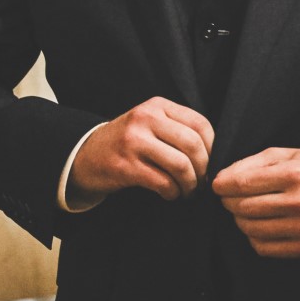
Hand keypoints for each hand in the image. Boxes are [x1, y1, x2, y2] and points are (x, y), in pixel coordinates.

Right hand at [69, 97, 213, 201]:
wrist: (85, 154)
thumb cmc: (128, 141)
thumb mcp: (151, 123)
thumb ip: (177, 128)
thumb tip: (214, 153)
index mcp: (158, 106)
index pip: (200, 123)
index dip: (212, 147)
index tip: (210, 163)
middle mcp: (146, 119)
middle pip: (193, 145)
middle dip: (203, 169)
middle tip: (202, 182)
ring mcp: (133, 142)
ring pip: (180, 165)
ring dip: (190, 184)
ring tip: (188, 191)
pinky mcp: (125, 166)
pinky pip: (162, 182)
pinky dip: (172, 192)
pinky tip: (170, 194)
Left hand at [211, 148, 299, 257]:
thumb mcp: (289, 154)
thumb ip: (254, 163)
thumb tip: (222, 180)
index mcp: (295, 174)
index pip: (243, 184)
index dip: (223, 185)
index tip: (218, 185)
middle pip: (244, 208)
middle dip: (229, 202)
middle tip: (231, 197)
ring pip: (250, 229)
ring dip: (240, 220)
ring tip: (247, 210)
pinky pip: (264, 248)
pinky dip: (254, 237)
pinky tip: (260, 226)